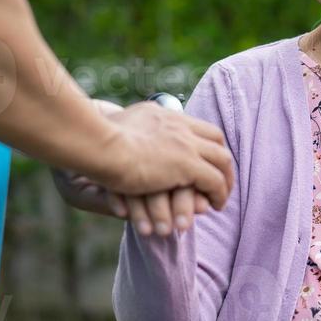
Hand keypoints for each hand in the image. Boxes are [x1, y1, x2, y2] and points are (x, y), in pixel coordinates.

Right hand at [87, 100, 234, 210]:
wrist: (99, 144)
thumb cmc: (95, 139)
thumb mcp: (114, 127)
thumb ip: (127, 130)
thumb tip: (120, 130)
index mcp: (162, 115)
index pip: (195, 125)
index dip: (205, 143)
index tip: (204, 159)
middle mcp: (179, 125)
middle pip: (215, 139)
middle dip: (221, 160)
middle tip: (221, 179)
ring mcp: (185, 144)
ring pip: (221, 160)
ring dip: (224, 180)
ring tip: (220, 198)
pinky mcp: (187, 165)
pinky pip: (215, 181)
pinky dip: (219, 194)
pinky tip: (215, 206)